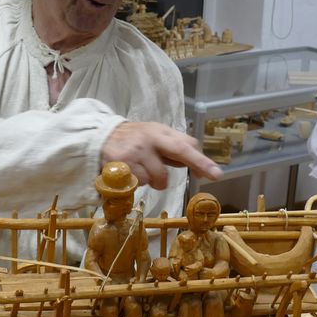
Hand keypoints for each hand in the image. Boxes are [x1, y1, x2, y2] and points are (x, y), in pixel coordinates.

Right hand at [101, 122, 221, 189]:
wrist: (101, 136)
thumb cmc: (134, 139)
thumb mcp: (155, 136)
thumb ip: (174, 148)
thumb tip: (198, 165)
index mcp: (161, 132)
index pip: (186, 144)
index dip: (201, 160)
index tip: (215, 173)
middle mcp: (151, 139)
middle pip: (181, 150)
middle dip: (200, 163)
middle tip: (215, 175)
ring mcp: (137, 151)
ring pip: (158, 178)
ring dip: (154, 182)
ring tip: (143, 171)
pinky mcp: (122, 164)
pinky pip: (140, 183)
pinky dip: (138, 183)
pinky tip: (131, 172)